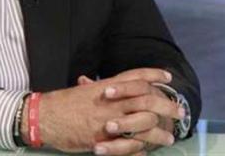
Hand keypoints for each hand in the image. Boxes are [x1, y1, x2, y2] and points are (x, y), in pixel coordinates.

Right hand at [23, 68, 172, 152]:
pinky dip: (140, 149)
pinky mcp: (102, 139)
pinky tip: (148, 152)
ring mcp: (107, 121)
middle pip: (145, 100)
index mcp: (105, 87)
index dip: (152, 75)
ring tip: (169, 137)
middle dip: (165, 105)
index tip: (168, 78)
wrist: (44, 116)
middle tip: (179, 110)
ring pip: (141, 124)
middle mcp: (110, 102)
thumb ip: (96, 88)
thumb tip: (100, 83)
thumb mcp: (82, 92)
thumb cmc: (62, 103)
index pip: (134, 77)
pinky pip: (127, 145)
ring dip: (158, 132)